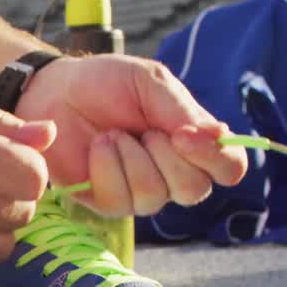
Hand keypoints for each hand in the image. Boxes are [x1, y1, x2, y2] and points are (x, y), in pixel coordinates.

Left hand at [14, 55, 247, 216]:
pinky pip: (120, 200)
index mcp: (194, 143)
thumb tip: (219, 136)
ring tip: (112, 133)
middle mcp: (173, 174)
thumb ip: (183, 110)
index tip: (185, 135)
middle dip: (165, 155)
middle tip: (142, 129)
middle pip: (194, 189)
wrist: (57, 91)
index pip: (229, 167)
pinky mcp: (107, 202)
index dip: (216, 157)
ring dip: (131, 157)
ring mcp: (140, 192)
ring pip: (155, 196)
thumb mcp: (150, 83)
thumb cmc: (107, 84)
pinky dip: (107, 167)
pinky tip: (98, 147)